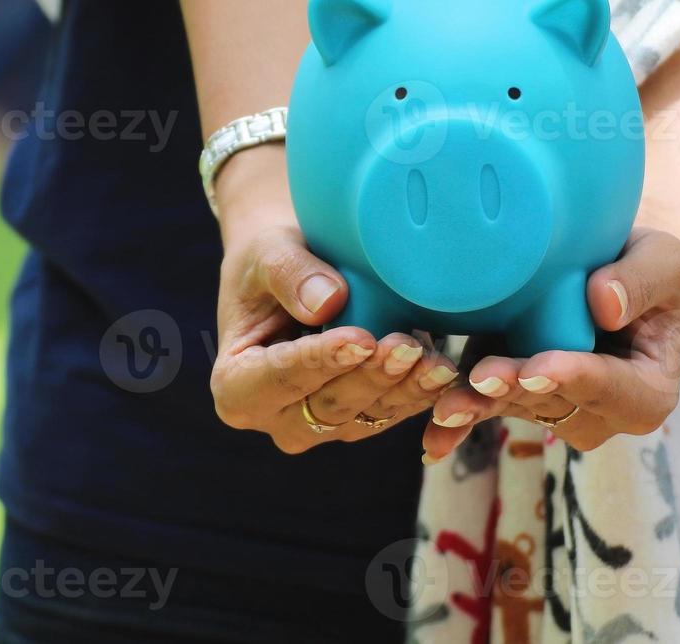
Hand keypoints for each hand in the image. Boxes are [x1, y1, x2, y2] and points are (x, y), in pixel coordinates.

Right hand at [208, 149, 459, 452]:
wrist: (291, 271)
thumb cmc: (267, 259)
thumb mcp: (267, 253)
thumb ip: (290, 273)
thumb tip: (327, 301)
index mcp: (235, 386)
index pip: (279, 377)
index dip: (319, 361)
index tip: (359, 337)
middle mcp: (274, 417)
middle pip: (327, 405)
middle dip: (370, 377)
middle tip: (405, 344)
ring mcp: (317, 426)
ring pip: (365, 416)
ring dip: (402, 390)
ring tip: (435, 360)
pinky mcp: (356, 419)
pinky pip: (390, 414)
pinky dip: (418, 394)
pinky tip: (444, 372)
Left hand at [421, 228, 679, 456]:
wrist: (616, 277)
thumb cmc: (653, 273)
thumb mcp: (664, 263)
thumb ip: (643, 281)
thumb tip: (603, 304)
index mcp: (646, 391)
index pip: (611, 388)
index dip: (575, 378)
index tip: (540, 368)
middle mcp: (600, 414)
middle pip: (553, 403)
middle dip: (515, 390)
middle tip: (483, 377)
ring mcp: (554, 409)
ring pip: (513, 408)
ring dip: (479, 407)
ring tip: (446, 406)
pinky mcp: (513, 395)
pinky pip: (485, 410)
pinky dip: (457, 426)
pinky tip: (431, 443)